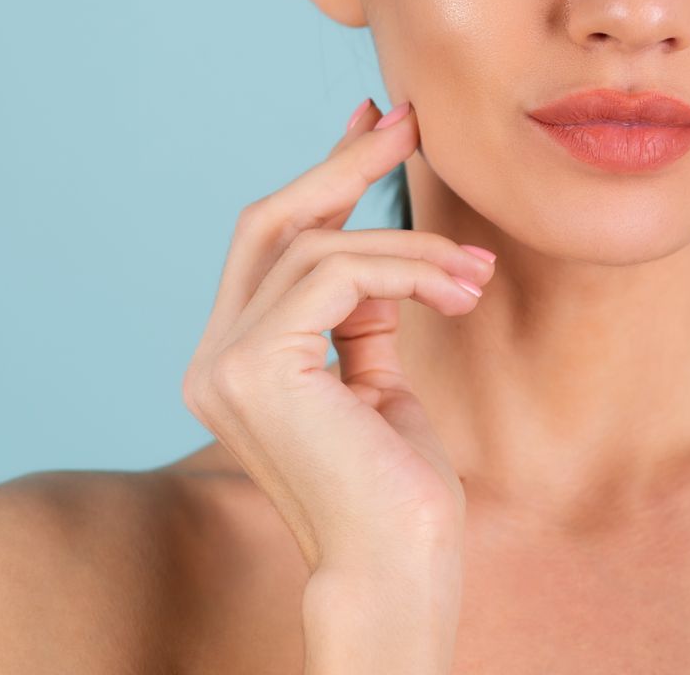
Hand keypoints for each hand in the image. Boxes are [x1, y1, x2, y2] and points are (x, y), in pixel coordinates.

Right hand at [180, 99, 497, 574]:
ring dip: (413, 245)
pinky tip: (458, 291)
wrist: (398, 566)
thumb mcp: (377, 378)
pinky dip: (407, 268)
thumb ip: (362, 314)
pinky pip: (338, 273)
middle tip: (413, 122)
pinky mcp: (254, 367)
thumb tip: (377, 238)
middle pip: (270, 221)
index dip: (324, 175)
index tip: (378, 124)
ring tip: (478, 272)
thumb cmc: (398, 489)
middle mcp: (211, 358)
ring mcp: (222, 363)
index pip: (271, 242)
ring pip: (319, 244)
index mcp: (234, 360)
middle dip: (344, 162)